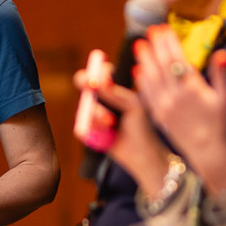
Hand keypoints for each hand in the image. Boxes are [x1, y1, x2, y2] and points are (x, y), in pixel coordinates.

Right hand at [87, 78, 172, 193]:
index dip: (96, 71)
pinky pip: (82, 126)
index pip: (101, 74)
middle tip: (91, 87)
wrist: (142, 154)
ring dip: (96, 113)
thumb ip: (114, 93)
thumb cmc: (142, 126)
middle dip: (87, 86)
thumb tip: (97, 82)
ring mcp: (95, 116)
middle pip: (85, 86)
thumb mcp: (132, 105)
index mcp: (115, 90)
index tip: (98, 76)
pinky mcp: (90, 132)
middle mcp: (102, 101)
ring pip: (84, 108)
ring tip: (110, 122)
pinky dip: (94, 129)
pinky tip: (107, 134)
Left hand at [133, 32, 225, 189]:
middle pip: (161, 66)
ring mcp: (164, 106)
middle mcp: (176, 96)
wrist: (207, 150)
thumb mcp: (225, 97)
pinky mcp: (158, 115)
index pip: (177, 59)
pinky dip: (142, 81)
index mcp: (192, 89)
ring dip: (144, 60)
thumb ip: (222, 73)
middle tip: (150, 31)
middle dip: (155, 47)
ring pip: (151, 78)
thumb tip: (223, 53)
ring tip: (139, 45)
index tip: (164, 28)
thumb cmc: (219, 122)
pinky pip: (147, 95)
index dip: (169, 42)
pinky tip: (138, 70)